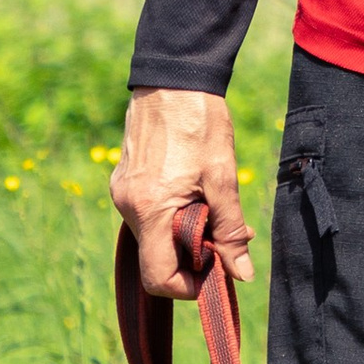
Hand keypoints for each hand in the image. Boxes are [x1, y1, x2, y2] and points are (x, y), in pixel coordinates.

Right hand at [112, 88, 253, 297]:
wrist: (173, 77)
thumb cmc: (200, 122)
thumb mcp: (223, 176)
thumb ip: (231, 229)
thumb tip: (241, 274)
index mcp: (150, 209)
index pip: (157, 276)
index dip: (188, 285)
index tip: (215, 271)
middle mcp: (127, 206)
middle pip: (156, 258)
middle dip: (192, 256)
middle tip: (227, 236)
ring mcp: (122, 193)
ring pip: (154, 237)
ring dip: (185, 235)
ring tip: (214, 207)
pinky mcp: (124, 182)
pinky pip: (148, 215)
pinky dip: (173, 216)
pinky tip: (196, 194)